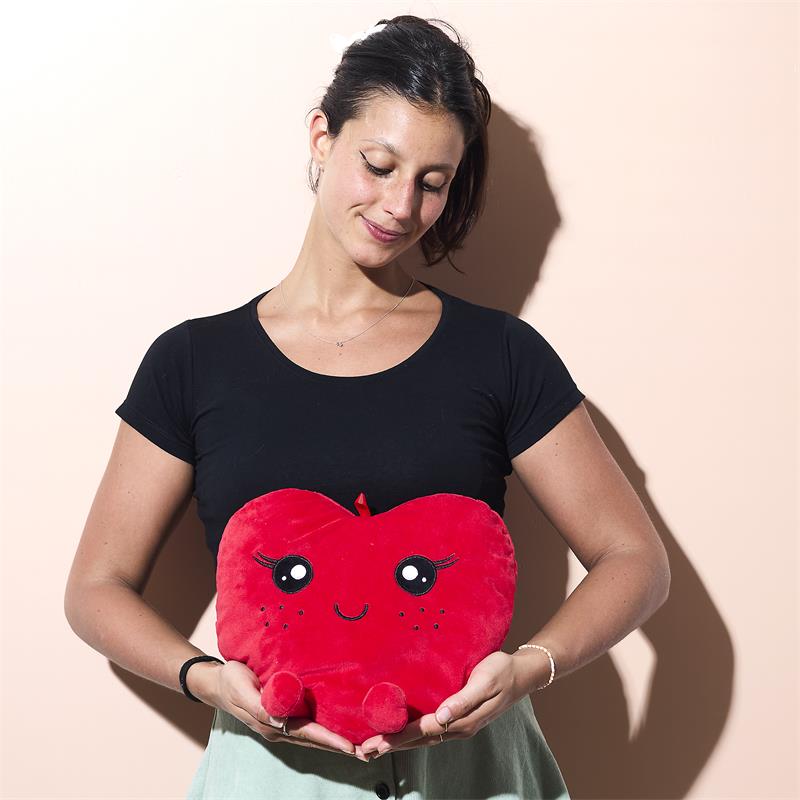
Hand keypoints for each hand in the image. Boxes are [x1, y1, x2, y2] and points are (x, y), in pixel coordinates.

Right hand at [189, 659, 371, 761]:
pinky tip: (336, 729)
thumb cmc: (231, 680)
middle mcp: (280, 728)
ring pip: (313, 736)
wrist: (217, 682)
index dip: (329, 740)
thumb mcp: (242, 690)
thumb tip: (279, 721)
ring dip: (334, 742)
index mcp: (272, 723)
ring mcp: (281, 724)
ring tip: (359, 747)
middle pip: (315, 740)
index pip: (307, 734)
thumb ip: (260, 706)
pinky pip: (306, 726)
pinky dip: (323, 731)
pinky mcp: (282, 715)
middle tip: (367, 752)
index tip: (350, 747)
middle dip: (339, 747)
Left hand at [359, 650, 539, 757]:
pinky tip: (402, 732)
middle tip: (365, 750)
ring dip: (400, 742)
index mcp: (462, 720)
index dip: (398, 737)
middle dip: (392, 745)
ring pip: (423, 738)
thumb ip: (463, 699)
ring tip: (376, 745)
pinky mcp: (458, 718)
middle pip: (419, 740)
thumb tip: (442, 716)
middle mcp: (458, 727)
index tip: (377, 742)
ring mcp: (459, 725)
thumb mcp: (485, 681)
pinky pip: (431, 730)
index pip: (423, 731)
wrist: (522, 674)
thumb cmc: (502, 671)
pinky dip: (412, 734)